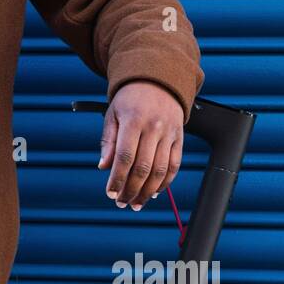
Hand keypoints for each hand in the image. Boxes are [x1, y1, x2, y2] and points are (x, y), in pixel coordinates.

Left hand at [98, 82, 183, 210]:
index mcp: (133, 121)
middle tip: (121, 203)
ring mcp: (169, 133)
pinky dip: (165, 182)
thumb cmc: (129, 100)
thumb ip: (109, 142)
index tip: (110, 193)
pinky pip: (174, 165)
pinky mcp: (179, 138)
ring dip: (148, 191)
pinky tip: (153, 192)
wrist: (157, 80)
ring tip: (136, 203)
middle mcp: (154, 128)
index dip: (117, 179)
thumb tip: (104, 167)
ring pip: (160, 170)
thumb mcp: (112, 115)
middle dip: (131, 190)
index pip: (125, 157)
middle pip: (143, 168)